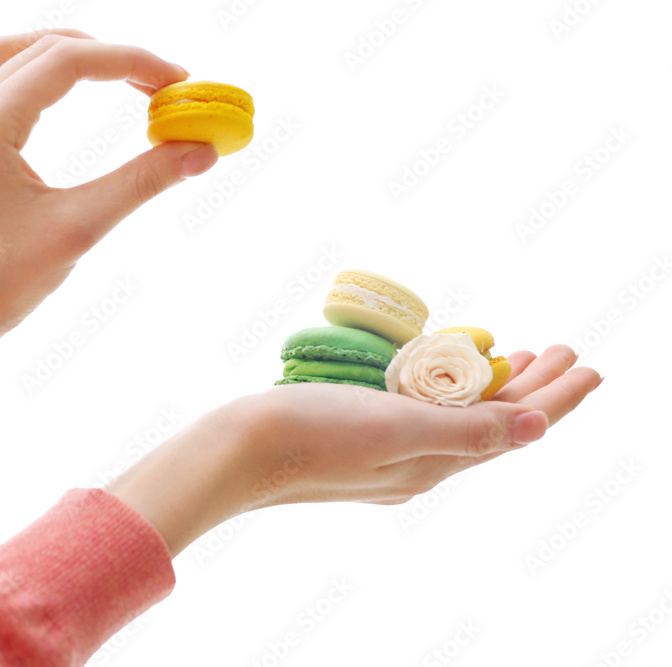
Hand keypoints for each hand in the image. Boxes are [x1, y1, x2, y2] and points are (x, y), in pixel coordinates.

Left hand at [0, 30, 218, 348]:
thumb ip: (143, 181)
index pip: (70, 60)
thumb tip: (201, 151)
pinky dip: (26, 74)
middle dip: (108, 57)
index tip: (179, 83)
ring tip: (114, 75)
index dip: (133, 62)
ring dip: (65, 53)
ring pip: (9, 54)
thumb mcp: (80, 228)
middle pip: (43, 46)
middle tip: (159, 86)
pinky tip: (47, 94)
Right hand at [107, 345, 601, 555]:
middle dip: (530, 387)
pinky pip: (425, 416)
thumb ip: (465, 429)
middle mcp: (417, 464)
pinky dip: (450, 392)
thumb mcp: (394, 428)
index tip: (586, 363)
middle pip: (491, 422)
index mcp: (432, 462)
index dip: (554, 396)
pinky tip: (444, 375)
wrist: (234, 452)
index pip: (513, 428)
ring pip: (459, 419)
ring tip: (517, 357)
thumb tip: (536, 428)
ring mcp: (387, 455)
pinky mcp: (360, 441)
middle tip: (560, 349)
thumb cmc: (308, 433)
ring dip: (493, 387)